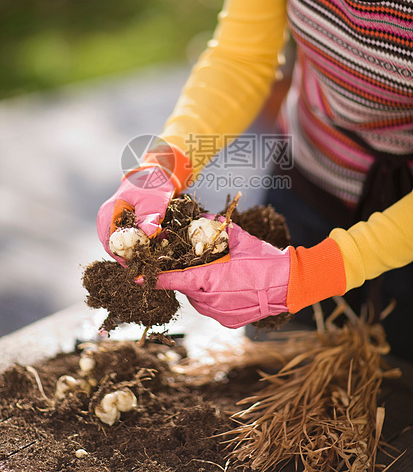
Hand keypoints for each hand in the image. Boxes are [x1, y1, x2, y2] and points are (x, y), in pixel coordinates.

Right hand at [97, 144, 191, 263]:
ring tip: (154, 250)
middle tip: (150, 260)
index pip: (111, 245)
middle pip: (114, 247)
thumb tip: (147, 235)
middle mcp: (106, 219)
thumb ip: (150, 219)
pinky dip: (137, 243)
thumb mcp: (154, 202)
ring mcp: (111, 221)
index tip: (142, 264)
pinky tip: (152, 243)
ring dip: (136, 249)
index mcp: (109, 214)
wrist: (154, 175)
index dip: (125, 258)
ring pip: (120, 244)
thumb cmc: (152, 186)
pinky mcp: (119, 223)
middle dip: (132, 255)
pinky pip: (125, 238)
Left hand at [142, 216, 345, 327]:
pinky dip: (214, 298)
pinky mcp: (228, 321)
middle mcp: (209, 300)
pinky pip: (212, 308)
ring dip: (201, 287)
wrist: (289, 284)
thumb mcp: (238, 239)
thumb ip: (216, 231)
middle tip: (198, 265)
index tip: (134, 278)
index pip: (172, 280)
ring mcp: (219, 313)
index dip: (152, 279)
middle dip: (188, 276)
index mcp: (208, 279)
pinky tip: (229, 288)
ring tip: (220, 275)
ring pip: (198, 299)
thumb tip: (202, 221)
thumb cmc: (263, 259)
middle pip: (186, 288)